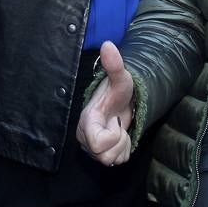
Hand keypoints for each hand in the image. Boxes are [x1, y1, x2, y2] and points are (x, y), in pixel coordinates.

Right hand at [77, 41, 134, 165]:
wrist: (120, 102)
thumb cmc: (117, 91)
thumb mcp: (120, 78)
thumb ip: (114, 64)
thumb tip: (108, 44)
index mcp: (86, 121)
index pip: (95, 143)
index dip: (111, 135)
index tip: (114, 118)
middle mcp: (85, 137)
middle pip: (104, 155)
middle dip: (118, 139)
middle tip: (117, 123)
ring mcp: (92, 148)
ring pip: (111, 160)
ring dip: (121, 144)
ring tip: (117, 128)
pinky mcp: (101, 154)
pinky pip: (117, 161)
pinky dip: (123, 150)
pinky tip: (119, 136)